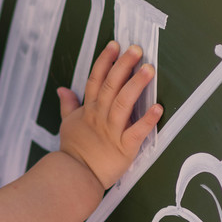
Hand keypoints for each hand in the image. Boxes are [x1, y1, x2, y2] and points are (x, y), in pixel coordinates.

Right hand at [55, 41, 161, 190]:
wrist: (74, 176)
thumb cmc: (74, 151)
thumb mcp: (68, 123)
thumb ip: (68, 104)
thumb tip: (62, 88)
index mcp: (89, 110)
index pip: (95, 80)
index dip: (105, 61)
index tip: (114, 45)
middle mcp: (100, 116)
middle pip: (111, 86)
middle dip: (123, 66)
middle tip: (136, 49)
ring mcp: (112, 131)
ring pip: (123, 103)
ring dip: (136, 85)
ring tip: (149, 69)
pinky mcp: (124, 147)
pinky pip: (137, 131)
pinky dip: (148, 120)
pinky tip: (158, 107)